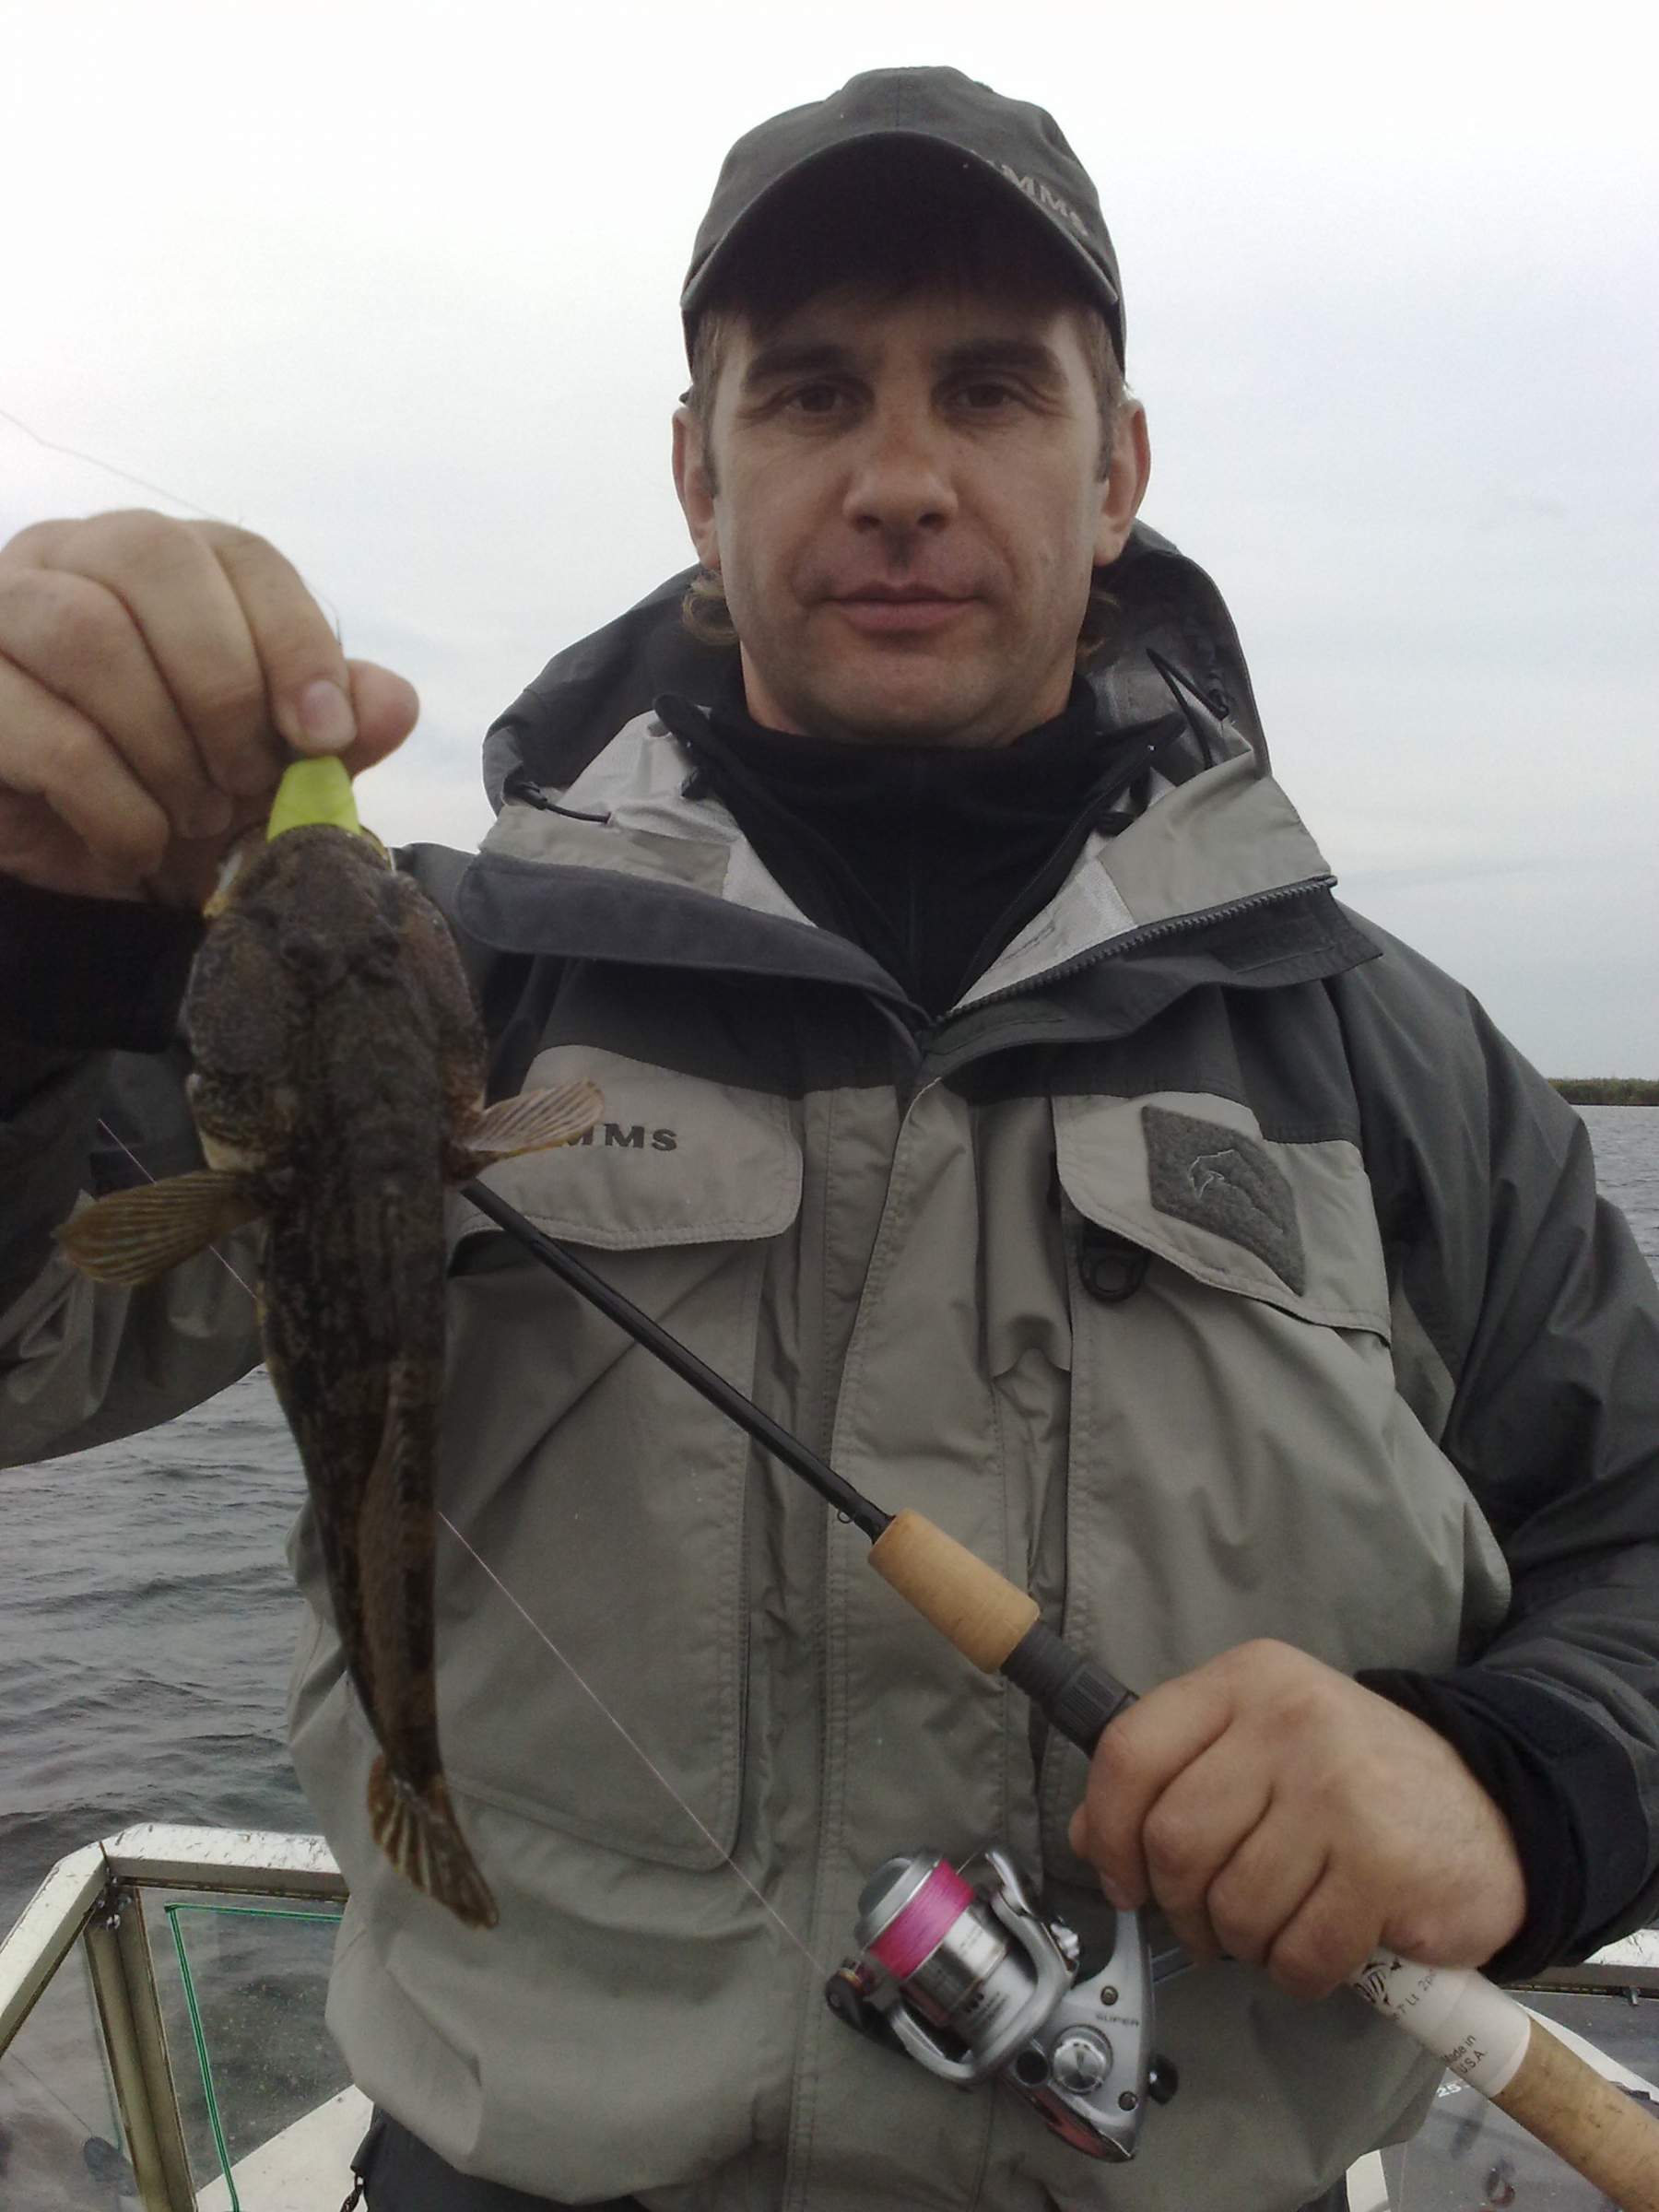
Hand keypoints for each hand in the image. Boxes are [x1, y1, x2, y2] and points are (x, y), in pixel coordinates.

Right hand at [0, 511, 418, 904]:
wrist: (77, 856)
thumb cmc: (173, 791)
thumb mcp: (268, 770)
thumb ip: (331, 732)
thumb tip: (395, 702)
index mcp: (161, 562)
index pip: (238, 553)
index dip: (294, 640)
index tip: (324, 736)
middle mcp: (70, 558)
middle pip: (153, 559)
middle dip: (223, 685)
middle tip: (248, 782)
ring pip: (84, 631)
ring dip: (164, 744)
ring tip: (195, 816)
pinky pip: (40, 728)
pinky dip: (111, 801)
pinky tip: (137, 843)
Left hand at [1067, 1639, 1526, 2000]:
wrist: (1493, 1802)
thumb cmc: (1353, 1780)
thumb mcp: (1255, 1747)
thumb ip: (1170, 1778)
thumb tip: (1089, 1834)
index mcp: (1244, 1682)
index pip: (1130, 1752)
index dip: (1107, 1830)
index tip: (1122, 1878)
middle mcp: (1289, 1721)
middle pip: (1174, 1842)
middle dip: (1180, 1905)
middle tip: (1211, 1920)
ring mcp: (1339, 1790)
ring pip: (1232, 1906)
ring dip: (1244, 1943)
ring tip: (1278, 1924)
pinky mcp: (1384, 1865)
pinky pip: (1298, 1954)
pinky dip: (1299, 1971)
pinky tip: (1324, 1945)